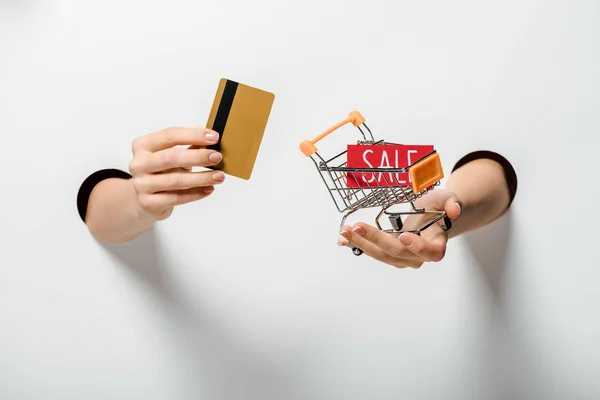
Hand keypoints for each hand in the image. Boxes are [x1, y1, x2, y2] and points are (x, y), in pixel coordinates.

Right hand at [128, 127, 224, 219]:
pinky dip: (196, 193)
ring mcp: (142, 184)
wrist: (145, 199)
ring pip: (176, 180)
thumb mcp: (171, 156)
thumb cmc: (161, 173)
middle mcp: (139, 164)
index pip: (170, 135)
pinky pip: (177, 198)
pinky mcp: (148, 203)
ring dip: (201, 178)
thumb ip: (189, 147)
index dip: (193, 135)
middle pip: (171, 157)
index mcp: (143, 146)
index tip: (214, 137)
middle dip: (198, 157)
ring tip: (219, 176)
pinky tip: (209, 189)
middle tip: (217, 157)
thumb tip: (213, 141)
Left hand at [338, 189, 461, 268]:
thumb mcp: (446, 199)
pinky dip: (356, 246)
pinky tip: (342, 239)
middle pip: (397, 252)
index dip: (417, 247)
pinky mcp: (387, 254)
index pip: (429, 252)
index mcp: (436, 247)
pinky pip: (372, 252)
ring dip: (361, 244)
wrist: (428, 217)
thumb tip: (454, 209)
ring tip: (345, 231)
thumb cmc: (437, 208)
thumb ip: (451, 202)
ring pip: (380, 255)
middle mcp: (417, 257)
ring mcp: (401, 258)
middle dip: (376, 240)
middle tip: (358, 227)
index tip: (404, 236)